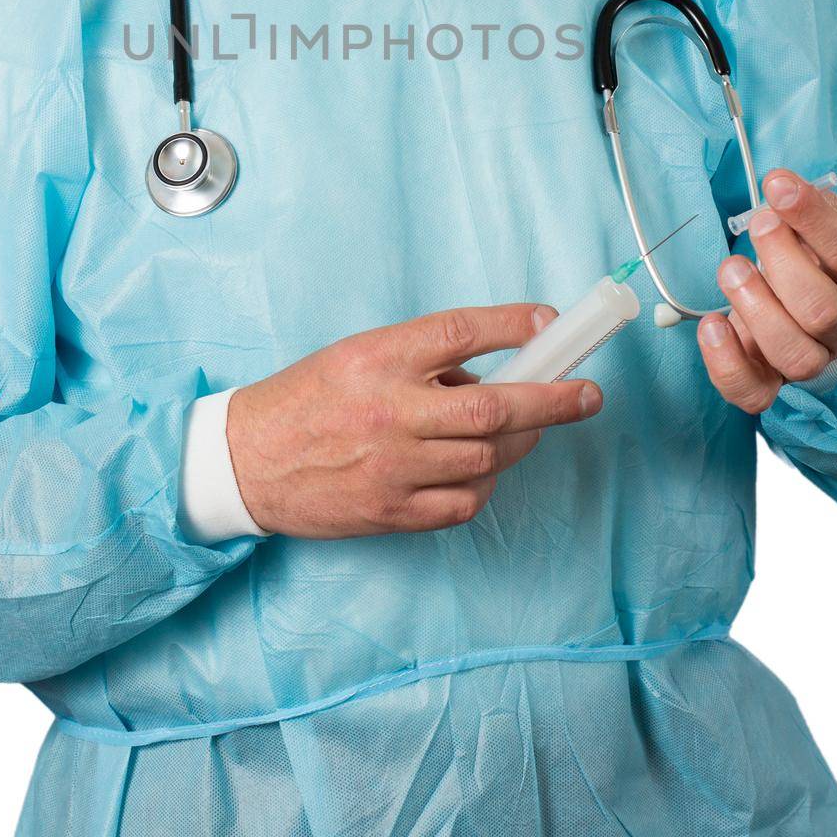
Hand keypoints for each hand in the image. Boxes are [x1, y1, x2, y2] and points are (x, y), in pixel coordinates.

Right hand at [225, 303, 602, 539]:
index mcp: (378, 358)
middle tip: (589, 394)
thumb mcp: (358, 354)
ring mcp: (393, 467)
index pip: (460, 332)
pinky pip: (464, 502)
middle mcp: (389, 411)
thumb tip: (489, 376)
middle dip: (552, 399)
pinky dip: (485, 484)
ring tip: (533, 427)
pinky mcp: (392, 512)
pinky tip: (485, 470)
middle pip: (491, 405)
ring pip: (487, 458)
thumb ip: (421, 361)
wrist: (247, 461)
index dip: (512, 325)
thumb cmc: (307, 399)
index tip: (550, 323)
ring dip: (522, 440)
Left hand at [698, 167, 836, 412]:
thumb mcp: (825, 225)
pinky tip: (712, 323)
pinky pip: (755, 393)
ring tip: (733, 268)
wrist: (817, 299)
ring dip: (754, 308)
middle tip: (758, 224)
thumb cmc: (819, 257)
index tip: (777, 187)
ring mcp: (816, 358)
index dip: (812, 219)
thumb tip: (780, 189)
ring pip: (795, 355)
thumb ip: (809, 209)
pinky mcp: (776, 382)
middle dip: (779, 260)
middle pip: (820, 310)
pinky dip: (725, 362)